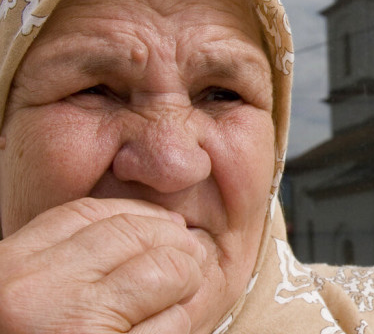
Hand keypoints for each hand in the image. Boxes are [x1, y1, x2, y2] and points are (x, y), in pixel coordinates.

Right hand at [0, 198, 205, 333]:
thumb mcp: (27, 299)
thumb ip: (72, 264)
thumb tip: (162, 230)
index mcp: (10, 272)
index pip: (90, 214)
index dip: (142, 216)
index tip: (167, 227)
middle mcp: (38, 295)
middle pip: (135, 236)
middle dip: (175, 244)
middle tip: (191, 259)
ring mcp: (75, 330)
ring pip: (166, 273)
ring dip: (185, 284)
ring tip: (180, 296)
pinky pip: (174, 326)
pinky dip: (182, 322)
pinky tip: (169, 328)